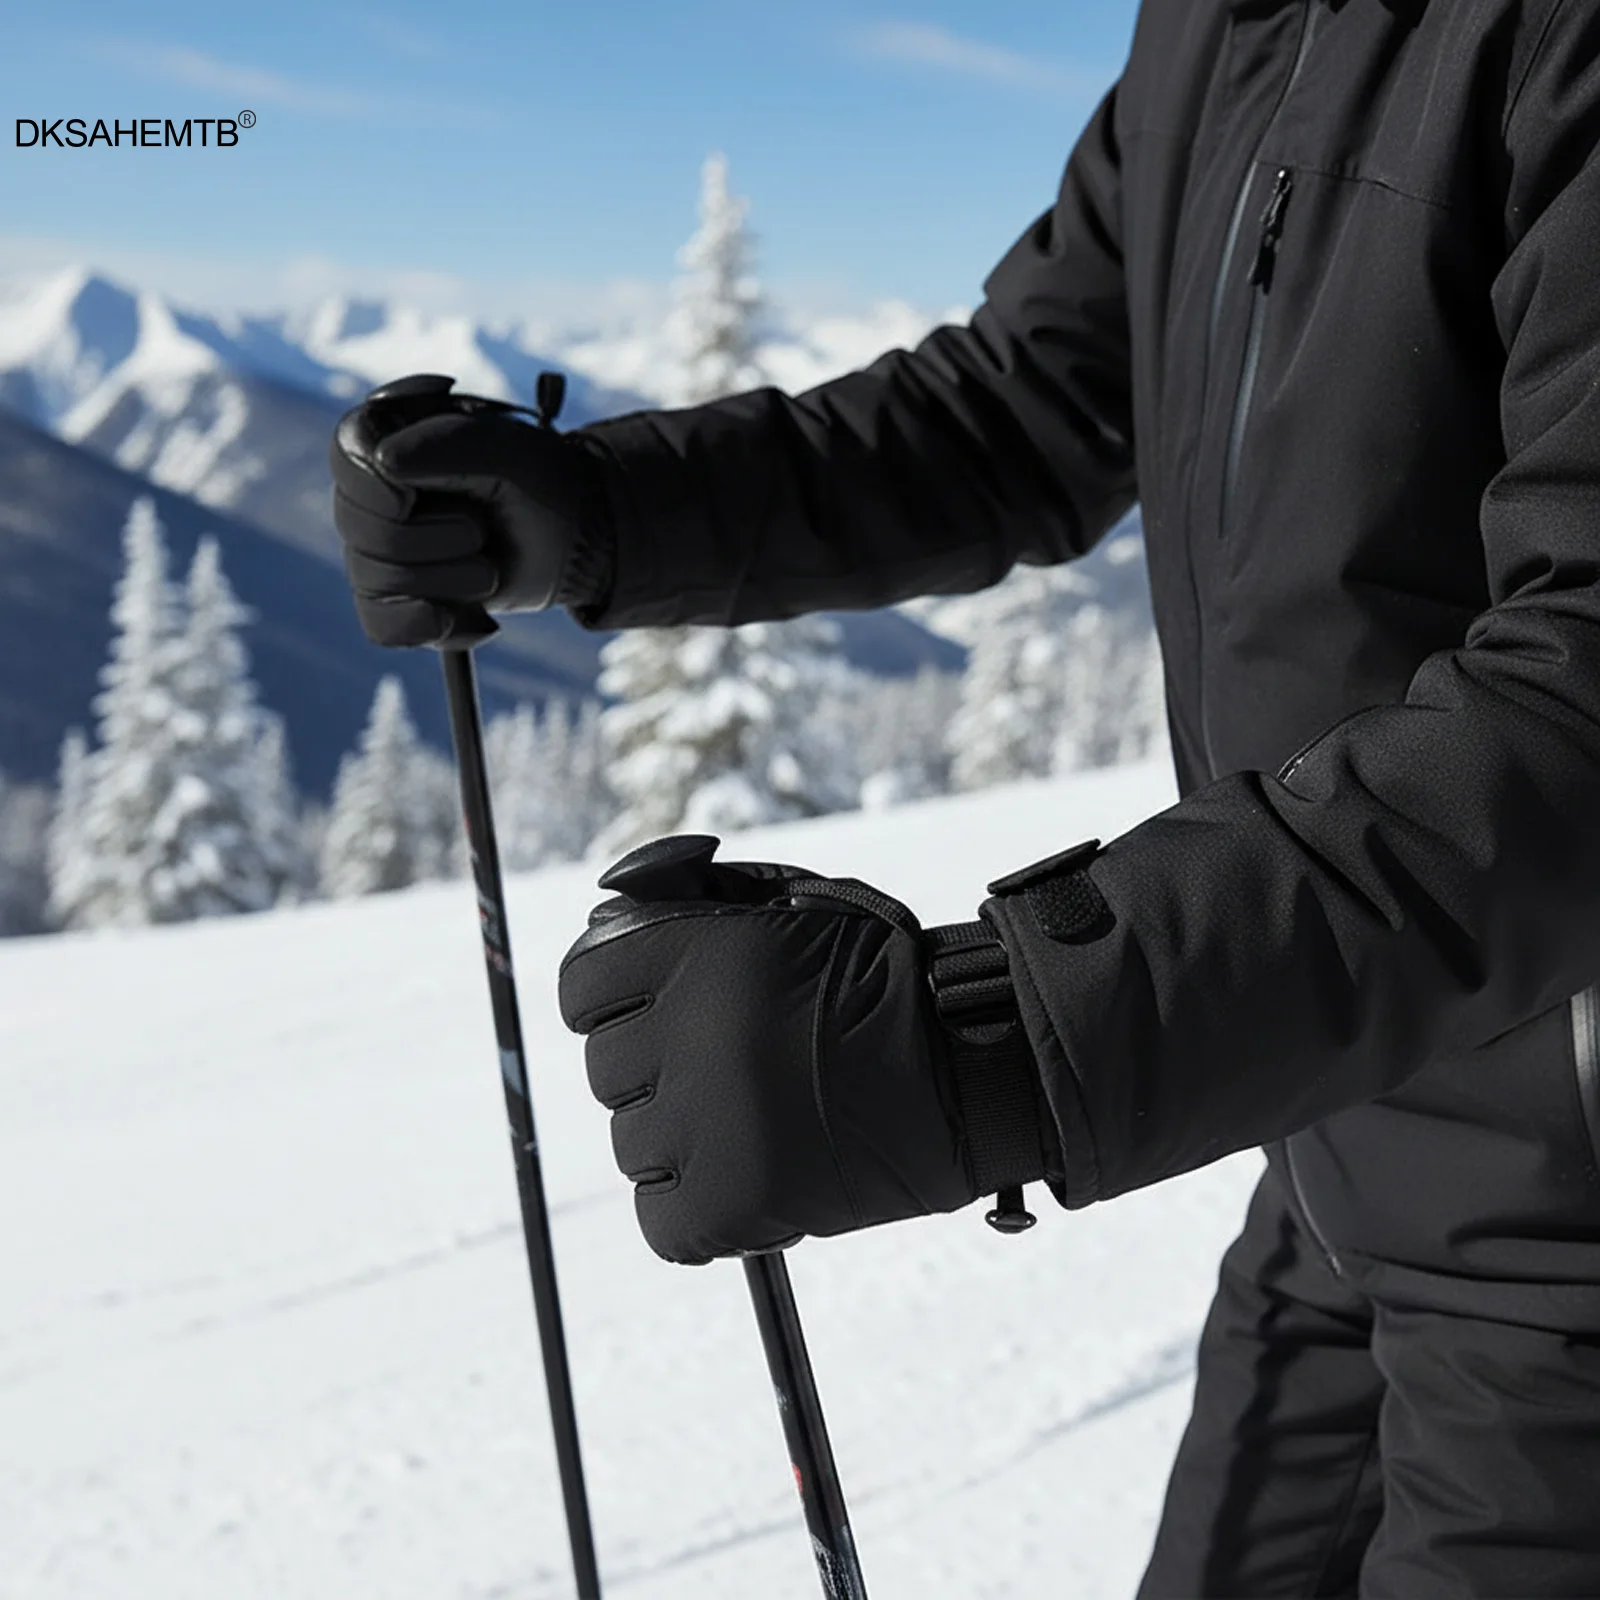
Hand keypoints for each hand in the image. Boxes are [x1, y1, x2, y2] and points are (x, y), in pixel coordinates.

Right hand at [328, 373, 610, 647]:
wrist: (575, 539)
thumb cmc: (539, 481)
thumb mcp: (505, 451)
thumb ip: (447, 445)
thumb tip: (384, 462)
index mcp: (390, 436)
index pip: (348, 456)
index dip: (374, 487)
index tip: (410, 500)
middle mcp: (374, 493)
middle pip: (362, 529)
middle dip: (431, 540)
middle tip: (481, 532)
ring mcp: (382, 548)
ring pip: (374, 581)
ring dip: (447, 581)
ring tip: (490, 570)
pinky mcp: (400, 597)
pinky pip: (382, 626)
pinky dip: (428, 626)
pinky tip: (472, 619)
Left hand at [558, 836, 1054, 1264]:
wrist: (972, 1072)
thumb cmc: (880, 982)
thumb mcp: (792, 907)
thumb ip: (690, 902)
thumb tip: (603, 911)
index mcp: (699, 953)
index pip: (582, 987)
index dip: (617, 1001)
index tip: (662, 1014)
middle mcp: (694, 1031)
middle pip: (606, 1070)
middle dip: (659, 1070)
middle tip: (737, 1070)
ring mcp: (710, 1120)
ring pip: (633, 1143)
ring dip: (683, 1139)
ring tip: (762, 1121)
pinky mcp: (735, 1200)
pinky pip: (663, 1220)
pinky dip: (698, 1212)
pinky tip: (753, 1181)